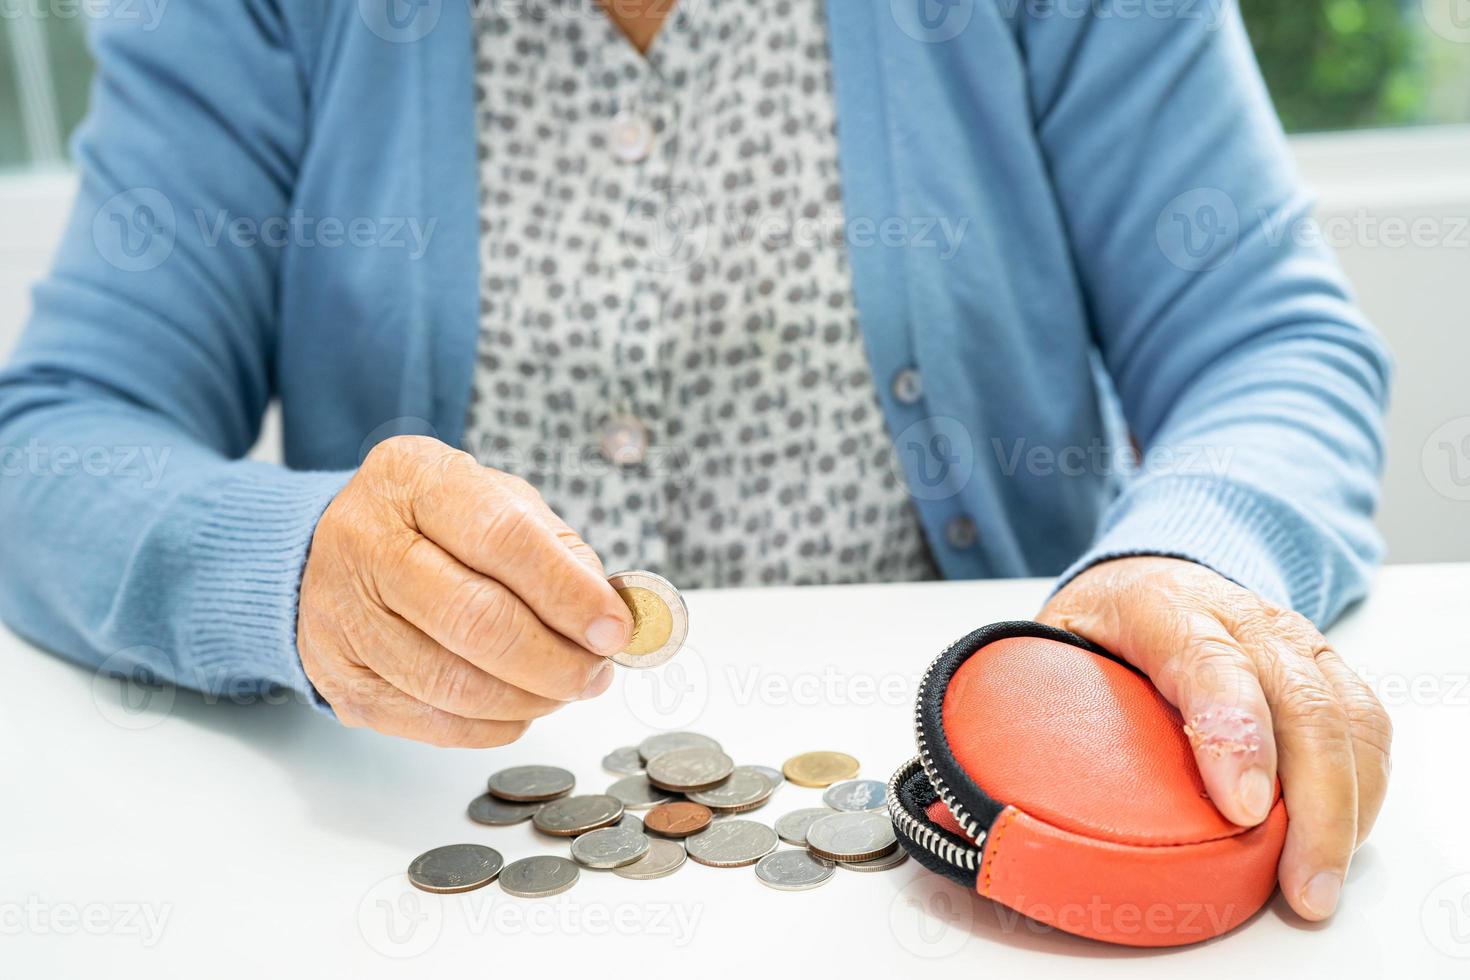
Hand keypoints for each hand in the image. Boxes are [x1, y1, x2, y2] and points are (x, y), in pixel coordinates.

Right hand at [297, 436, 633, 746]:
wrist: (337, 549)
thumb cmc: (439, 524)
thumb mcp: (501, 502)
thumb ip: (559, 553)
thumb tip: (609, 620)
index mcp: (416, 479)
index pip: (502, 538)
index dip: (567, 593)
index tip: (615, 628)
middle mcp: (366, 541)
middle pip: (475, 620)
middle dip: (554, 660)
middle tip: (595, 673)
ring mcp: (341, 612)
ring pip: (452, 684)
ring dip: (528, 700)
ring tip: (563, 689)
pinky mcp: (337, 675)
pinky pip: (430, 723)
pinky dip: (492, 726)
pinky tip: (519, 707)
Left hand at [1038, 556, 1390, 921]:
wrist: (1151, 569)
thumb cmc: (1100, 621)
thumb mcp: (1048, 640)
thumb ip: (1026, 697)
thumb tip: (975, 790)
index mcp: (1158, 605)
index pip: (1207, 660)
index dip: (1233, 732)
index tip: (1242, 807)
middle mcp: (1237, 615)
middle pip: (1295, 697)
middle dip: (1308, 797)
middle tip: (1294, 878)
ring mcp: (1288, 639)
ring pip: (1342, 711)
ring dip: (1344, 802)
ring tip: (1316, 878)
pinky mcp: (1321, 666)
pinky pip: (1364, 721)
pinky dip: (1364, 784)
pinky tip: (1340, 836)